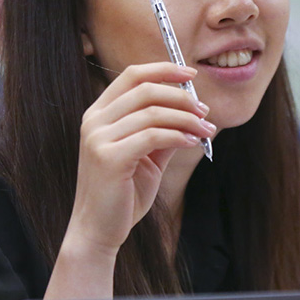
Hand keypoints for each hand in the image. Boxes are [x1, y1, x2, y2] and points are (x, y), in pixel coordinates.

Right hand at [45, 62, 215, 299]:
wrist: (98, 229)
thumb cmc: (121, 194)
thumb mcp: (145, 156)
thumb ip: (162, 131)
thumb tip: (194, 112)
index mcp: (98, 114)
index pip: (132, 75)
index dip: (164, 69)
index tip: (191, 74)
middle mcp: (94, 120)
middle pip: (145, 89)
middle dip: (181, 96)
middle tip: (204, 111)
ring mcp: (98, 138)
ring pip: (153, 112)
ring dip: (186, 118)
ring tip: (205, 130)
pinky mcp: (108, 157)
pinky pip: (152, 136)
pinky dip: (178, 136)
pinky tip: (192, 143)